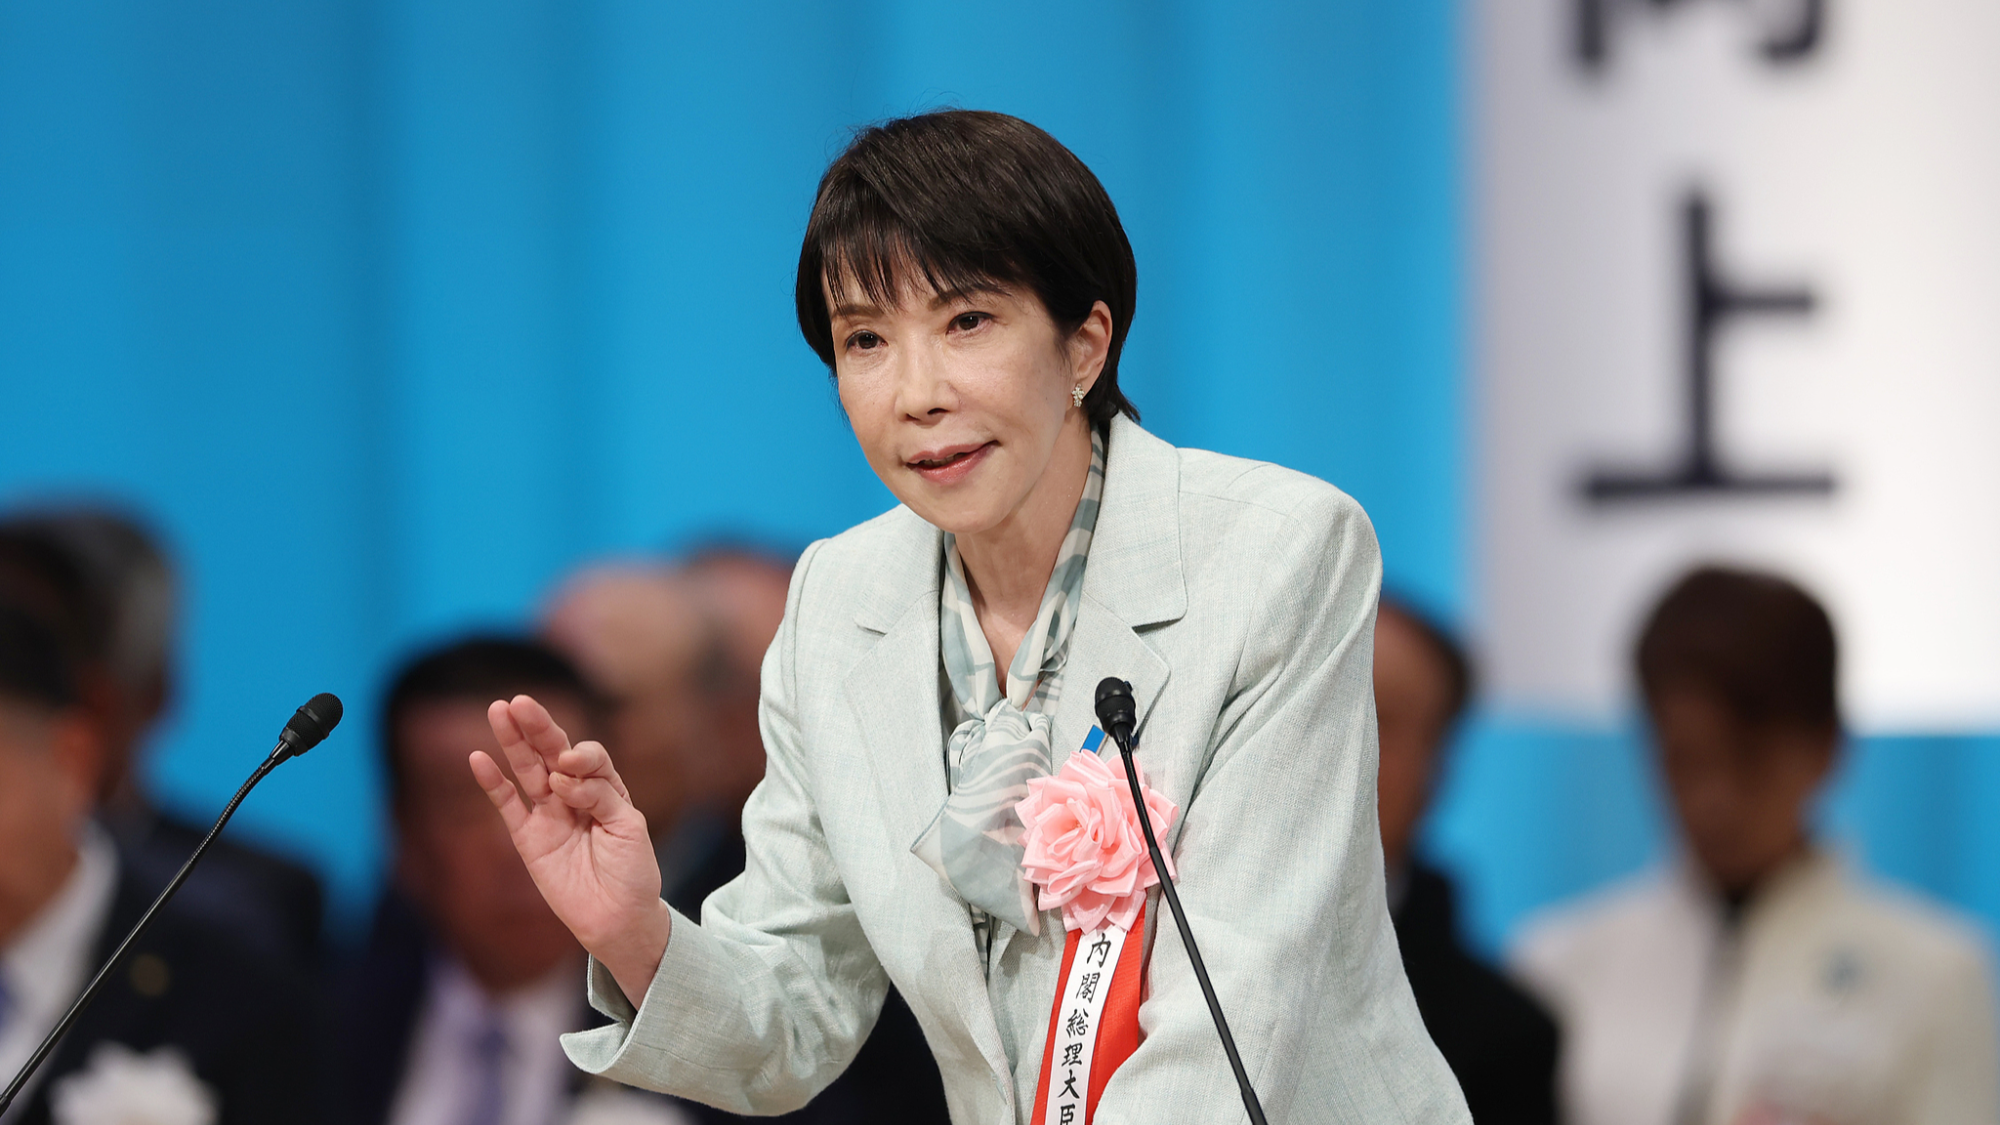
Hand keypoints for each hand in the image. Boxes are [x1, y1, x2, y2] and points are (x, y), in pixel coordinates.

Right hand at [472, 694, 672, 1005]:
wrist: (617, 918)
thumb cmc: (632, 871)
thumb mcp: (629, 828)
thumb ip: (600, 796)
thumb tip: (562, 776)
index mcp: (606, 787)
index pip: (590, 758)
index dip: (580, 757)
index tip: (572, 768)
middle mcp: (575, 795)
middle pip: (553, 752)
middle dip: (538, 727)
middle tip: (520, 702)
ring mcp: (549, 814)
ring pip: (527, 770)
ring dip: (513, 741)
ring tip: (498, 709)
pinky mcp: (528, 837)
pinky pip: (507, 805)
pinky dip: (493, 783)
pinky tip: (479, 758)